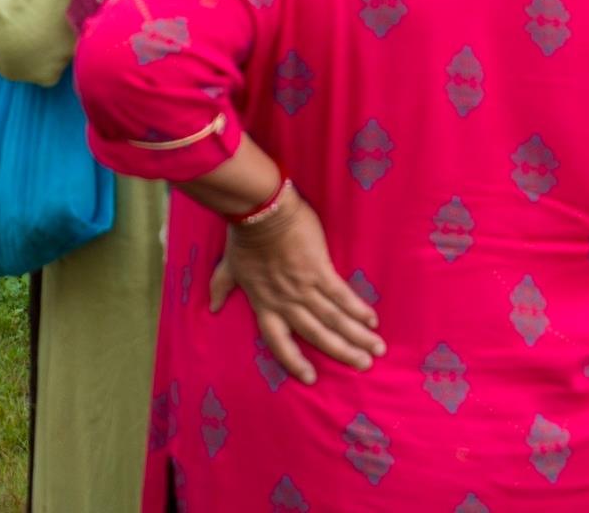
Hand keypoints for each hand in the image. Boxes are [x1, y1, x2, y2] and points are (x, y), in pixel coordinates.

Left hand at [198, 185, 382, 382]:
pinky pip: (341, 295)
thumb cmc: (243, 237)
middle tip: (363, 366)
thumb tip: (213, 307)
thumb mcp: (229, 266)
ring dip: (357, 335)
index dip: (293, 361)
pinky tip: (372, 320)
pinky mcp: (319, 270)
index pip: (278, 342)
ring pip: (333, 319)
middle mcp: (285, 302)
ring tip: (376, 350)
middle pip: (316, 334)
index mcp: (264, 304)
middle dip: (342, 352)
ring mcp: (303, 288)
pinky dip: (357, 309)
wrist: (259, 210)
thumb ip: (222, 287)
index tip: (310, 378)